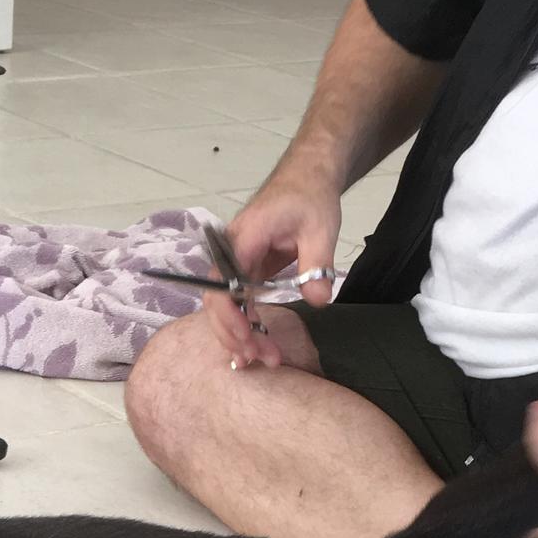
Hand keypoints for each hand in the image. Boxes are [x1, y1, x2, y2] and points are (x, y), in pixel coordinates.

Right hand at [212, 164, 342, 368]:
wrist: (307, 178)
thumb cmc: (311, 197)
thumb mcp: (321, 228)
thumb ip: (317, 264)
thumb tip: (319, 301)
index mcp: (243, 238)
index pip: (222, 282)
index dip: (230, 313)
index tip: (247, 335)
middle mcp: (229, 252)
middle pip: (216, 301)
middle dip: (234, 333)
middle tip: (260, 358)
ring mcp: (234, 264)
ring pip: (223, 307)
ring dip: (238, 335)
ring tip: (262, 359)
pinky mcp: (243, 272)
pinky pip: (236, 303)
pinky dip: (244, 326)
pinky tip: (255, 347)